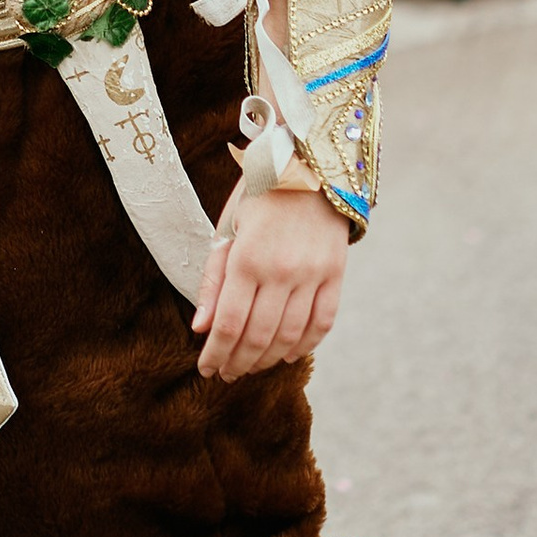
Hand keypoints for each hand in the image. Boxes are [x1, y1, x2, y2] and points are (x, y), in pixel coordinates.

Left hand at [190, 176, 353, 380]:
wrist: (310, 163)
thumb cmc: (259, 195)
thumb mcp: (226, 228)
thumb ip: (213, 280)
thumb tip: (201, 328)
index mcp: (247, 258)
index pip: (229, 324)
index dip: (216, 354)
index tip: (205, 369)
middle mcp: (281, 270)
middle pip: (258, 336)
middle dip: (238, 362)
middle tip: (226, 373)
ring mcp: (312, 274)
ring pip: (290, 336)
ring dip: (268, 360)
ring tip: (251, 366)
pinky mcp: (336, 274)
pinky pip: (323, 322)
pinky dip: (306, 345)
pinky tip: (289, 354)